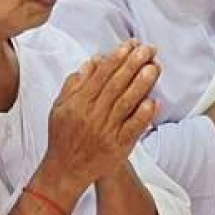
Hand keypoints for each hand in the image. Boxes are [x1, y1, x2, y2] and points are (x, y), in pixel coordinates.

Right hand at [39, 40, 159, 196]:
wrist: (65, 170)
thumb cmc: (64, 135)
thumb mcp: (60, 107)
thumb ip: (75, 83)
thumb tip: (93, 61)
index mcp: (78, 103)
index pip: (101, 75)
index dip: (117, 58)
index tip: (130, 45)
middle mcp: (92, 116)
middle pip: (116, 85)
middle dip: (133, 64)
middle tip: (148, 49)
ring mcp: (105, 132)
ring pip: (126, 104)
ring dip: (141, 84)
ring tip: (154, 67)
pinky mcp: (117, 147)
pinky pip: (132, 129)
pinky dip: (143, 116)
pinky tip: (154, 101)